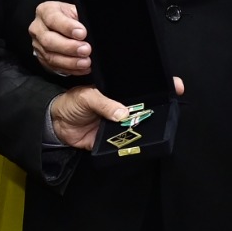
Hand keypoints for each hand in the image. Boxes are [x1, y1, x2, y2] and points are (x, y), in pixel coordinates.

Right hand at [30, 0, 91, 75]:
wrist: (61, 27)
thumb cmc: (70, 18)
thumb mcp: (74, 11)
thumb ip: (80, 16)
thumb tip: (89, 26)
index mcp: (45, 11)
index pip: (53, 19)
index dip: (67, 27)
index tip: (82, 33)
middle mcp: (38, 28)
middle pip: (49, 40)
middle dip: (69, 47)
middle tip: (86, 50)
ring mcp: (38, 45)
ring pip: (51, 56)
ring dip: (70, 62)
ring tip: (86, 62)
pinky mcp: (42, 59)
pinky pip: (55, 67)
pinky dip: (70, 69)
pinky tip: (83, 69)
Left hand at [49, 77, 185, 150]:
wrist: (56, 125)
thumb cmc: (71, 103)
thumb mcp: (87, 97)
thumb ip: (104, 104)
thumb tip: (123, 113)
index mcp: (117, 92)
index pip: (141, 88)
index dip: (159, 87)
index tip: (175, 86)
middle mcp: (121, 107)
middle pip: (144, 108)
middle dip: (157, 108)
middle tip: (168, 107)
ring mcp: (118, 124)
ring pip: (137, 126)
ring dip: (144, 127)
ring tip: (154, 125)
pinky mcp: (112, 141)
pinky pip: (125, 143)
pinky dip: (131, 144)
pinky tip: (138, 142)